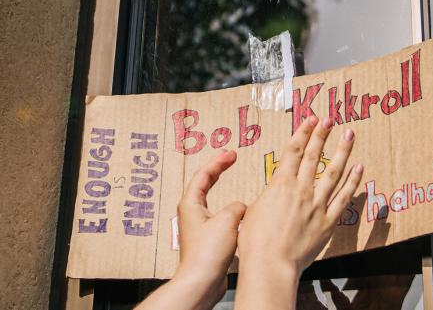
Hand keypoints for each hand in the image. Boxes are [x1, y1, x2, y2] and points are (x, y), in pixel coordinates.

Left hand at [176, 149, 246, 300]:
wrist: (202, 280)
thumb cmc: (207, 252)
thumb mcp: (227, 219)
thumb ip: (237, 207)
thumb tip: (241, 208)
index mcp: (190, 204)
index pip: (203, 174)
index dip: (218, 162)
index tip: (231, 153)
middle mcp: (192, 214)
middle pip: (204, 184)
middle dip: (218, 170)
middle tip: (229, 158)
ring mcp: (199, 227)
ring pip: (212, 201)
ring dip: (223, 190)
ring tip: (234, 181)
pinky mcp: (207, 240)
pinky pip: (220, 217)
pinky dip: (230, 209)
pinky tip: (240, 212)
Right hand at [235, 115, 363, 309]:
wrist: (270, 264)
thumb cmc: (254, 241)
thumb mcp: (253, 211)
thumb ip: (266, 198)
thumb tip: (270, 194)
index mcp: (280, 185)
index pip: (294, 151)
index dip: (303, 132)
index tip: (311, 119)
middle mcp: (301, 190)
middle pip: (314, 156)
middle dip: (322, 134)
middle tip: (330, 118)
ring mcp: (317, 204)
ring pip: (333, 172)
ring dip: (342, 151)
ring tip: (349, 134)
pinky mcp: (328, 221)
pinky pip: (344, 197)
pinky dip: (353, 182)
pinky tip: (360, 168)